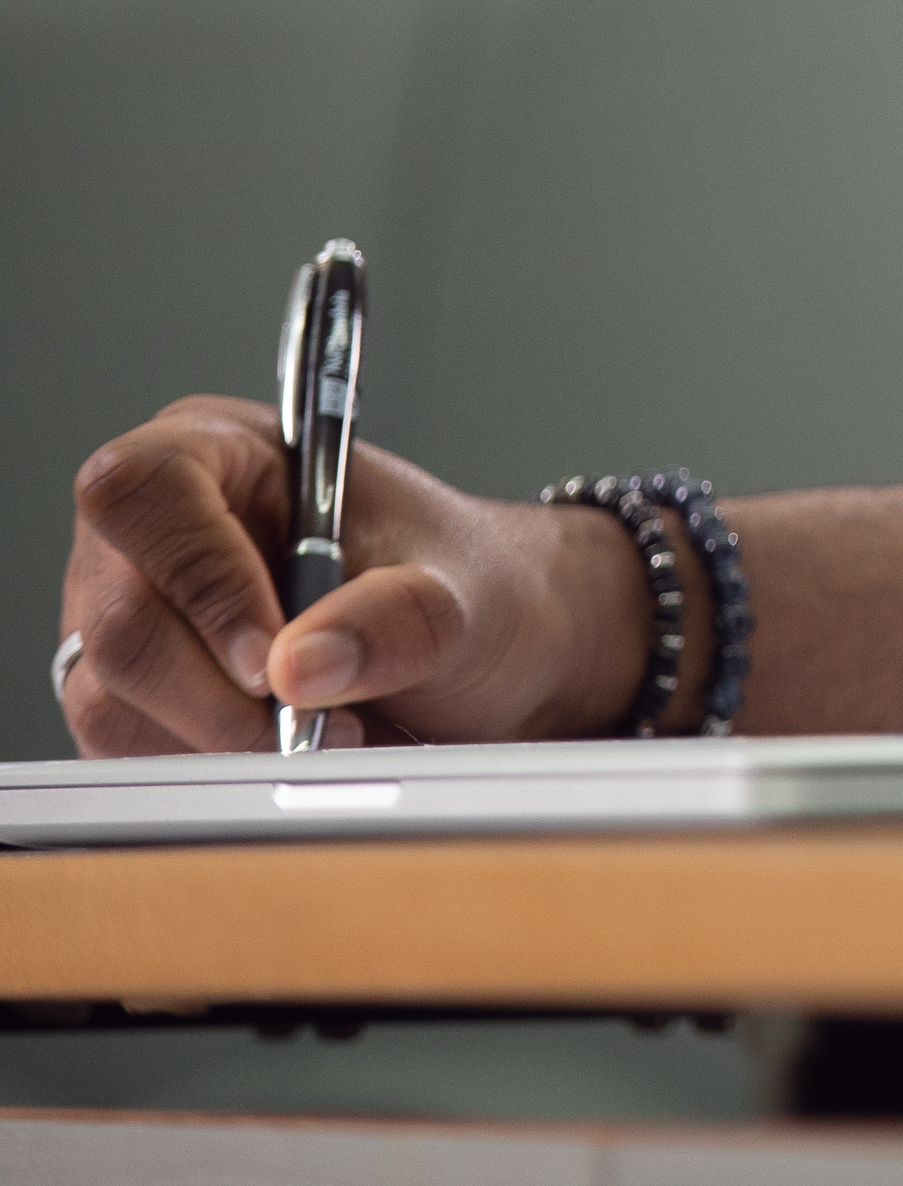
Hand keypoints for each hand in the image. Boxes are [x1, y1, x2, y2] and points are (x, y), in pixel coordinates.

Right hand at [57, 400, 640, 753]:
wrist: (482, 642)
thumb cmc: (464, 584)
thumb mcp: (459, 594)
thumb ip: (394, 620)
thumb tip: (301, 667)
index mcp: (220, 451)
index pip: (143, 491)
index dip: (200, 579)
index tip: (275, 657)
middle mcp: (153, 529)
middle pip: (124, 620)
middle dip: (223, 696)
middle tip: (316, 722)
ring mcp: (126, 610)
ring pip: (110, 698)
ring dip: (221, 739)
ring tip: (323, 727)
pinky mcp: (128, 688)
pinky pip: (125, 745)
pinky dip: (207, 761)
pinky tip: (279, 743)